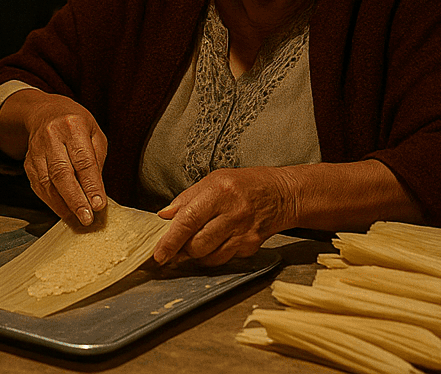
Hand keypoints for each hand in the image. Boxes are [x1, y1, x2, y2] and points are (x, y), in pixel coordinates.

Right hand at [18, 93, 107, 226]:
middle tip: (87, 218)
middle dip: (75, 199)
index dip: (91, 185)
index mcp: (73, 125)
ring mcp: (36, 150)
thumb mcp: (95, 134)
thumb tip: (96, 192)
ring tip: (76, 219)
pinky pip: (38, 186)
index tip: (99, 204)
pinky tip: (63, 211)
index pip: (83, 160)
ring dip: (62, 204)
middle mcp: (51, 136)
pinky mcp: (28, 162)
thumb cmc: (76, 125)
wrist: (44, 112)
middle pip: (62, 173)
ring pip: (47, 182)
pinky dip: (51, 202)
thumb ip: (96, 160)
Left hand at [154, 167, 291, 265]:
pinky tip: (216, 242)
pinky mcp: (252, 246)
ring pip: (210, 257)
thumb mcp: (213, 180)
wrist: (281, 194)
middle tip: (176, 248)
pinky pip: (224, 259)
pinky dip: (214, 256)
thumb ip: (187, 198)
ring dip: (197, 255)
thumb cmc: (244, 184)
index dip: (171, 240)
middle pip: (198, 244)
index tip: (159, 254)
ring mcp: (244, 232)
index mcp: (219, 192)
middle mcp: (233, 213)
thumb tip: (164, 216)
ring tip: (196, 243)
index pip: (189, 220)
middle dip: (182, 250)